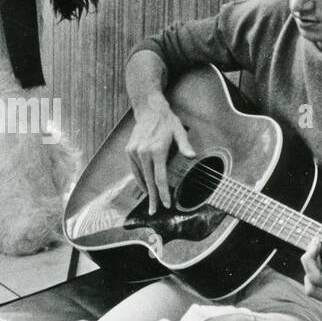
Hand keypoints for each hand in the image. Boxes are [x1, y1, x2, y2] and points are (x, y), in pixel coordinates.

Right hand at [125, 97, 193, 212]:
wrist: (148, 109)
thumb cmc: (167, 121)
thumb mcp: (179, 131)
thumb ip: (185, 145)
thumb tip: (192, 156)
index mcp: (157, 150)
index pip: (160, 178)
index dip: (163, 193)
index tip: (166, 205)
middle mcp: (143, 152)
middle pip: (148, 181)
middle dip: (153, 198)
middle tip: (154, 212)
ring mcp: (134, 152)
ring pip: (140, 176)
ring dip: (145, 190)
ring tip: (150, 201)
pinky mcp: (129, 151)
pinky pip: (134, 170)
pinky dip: (139, 179)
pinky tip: (144, 187)